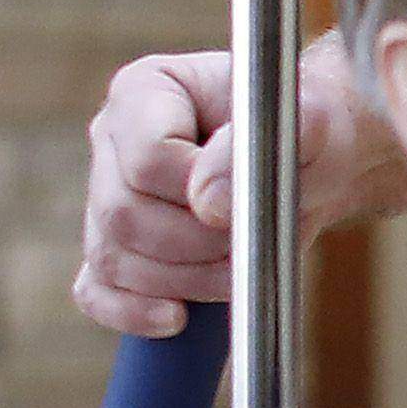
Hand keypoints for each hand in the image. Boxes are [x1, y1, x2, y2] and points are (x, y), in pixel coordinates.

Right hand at [76, 32, 388, 334]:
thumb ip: (258, 147)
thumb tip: (206, 202)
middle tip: (250, 246)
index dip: (196, 196)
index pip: (146, 158)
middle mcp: (111, 139)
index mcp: (146, 89)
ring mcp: (101, 194)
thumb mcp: (311, 125)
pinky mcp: (109, 245)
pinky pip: (95, 291)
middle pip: (123, 215)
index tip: (246, 206)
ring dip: (182, 281)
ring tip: (238, 269)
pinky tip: (177, 317)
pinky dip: (133, 312)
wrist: (310, 166)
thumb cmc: (308, 134)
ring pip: (112, 257)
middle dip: (195, 247)